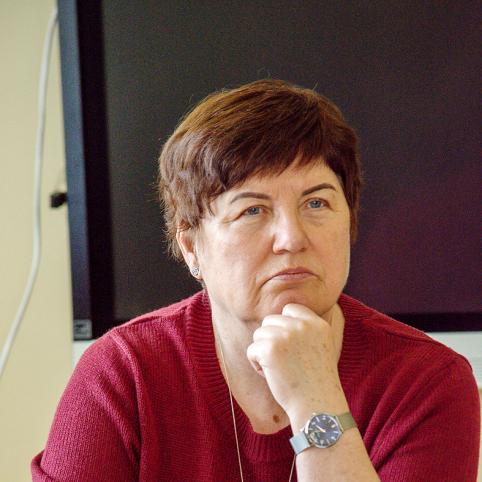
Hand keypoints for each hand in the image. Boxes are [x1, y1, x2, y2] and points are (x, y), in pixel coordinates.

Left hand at [246, 303, 346, 417]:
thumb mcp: (321, 346)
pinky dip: (256, 363)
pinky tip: (271, 375)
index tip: (288, 347)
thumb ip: (304, 330)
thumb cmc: (316, 381)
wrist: (317, 408)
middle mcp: (302, 325)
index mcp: (317, 323)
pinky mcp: (270, 348)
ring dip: (263, 352)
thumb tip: (277, 319)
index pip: (290, 309)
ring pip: (259, 334)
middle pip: (270, 320)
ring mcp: (286, 335)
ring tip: (278, 369)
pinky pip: (252, 349)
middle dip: (271, 340)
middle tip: (284, 362)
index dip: (284, 326)